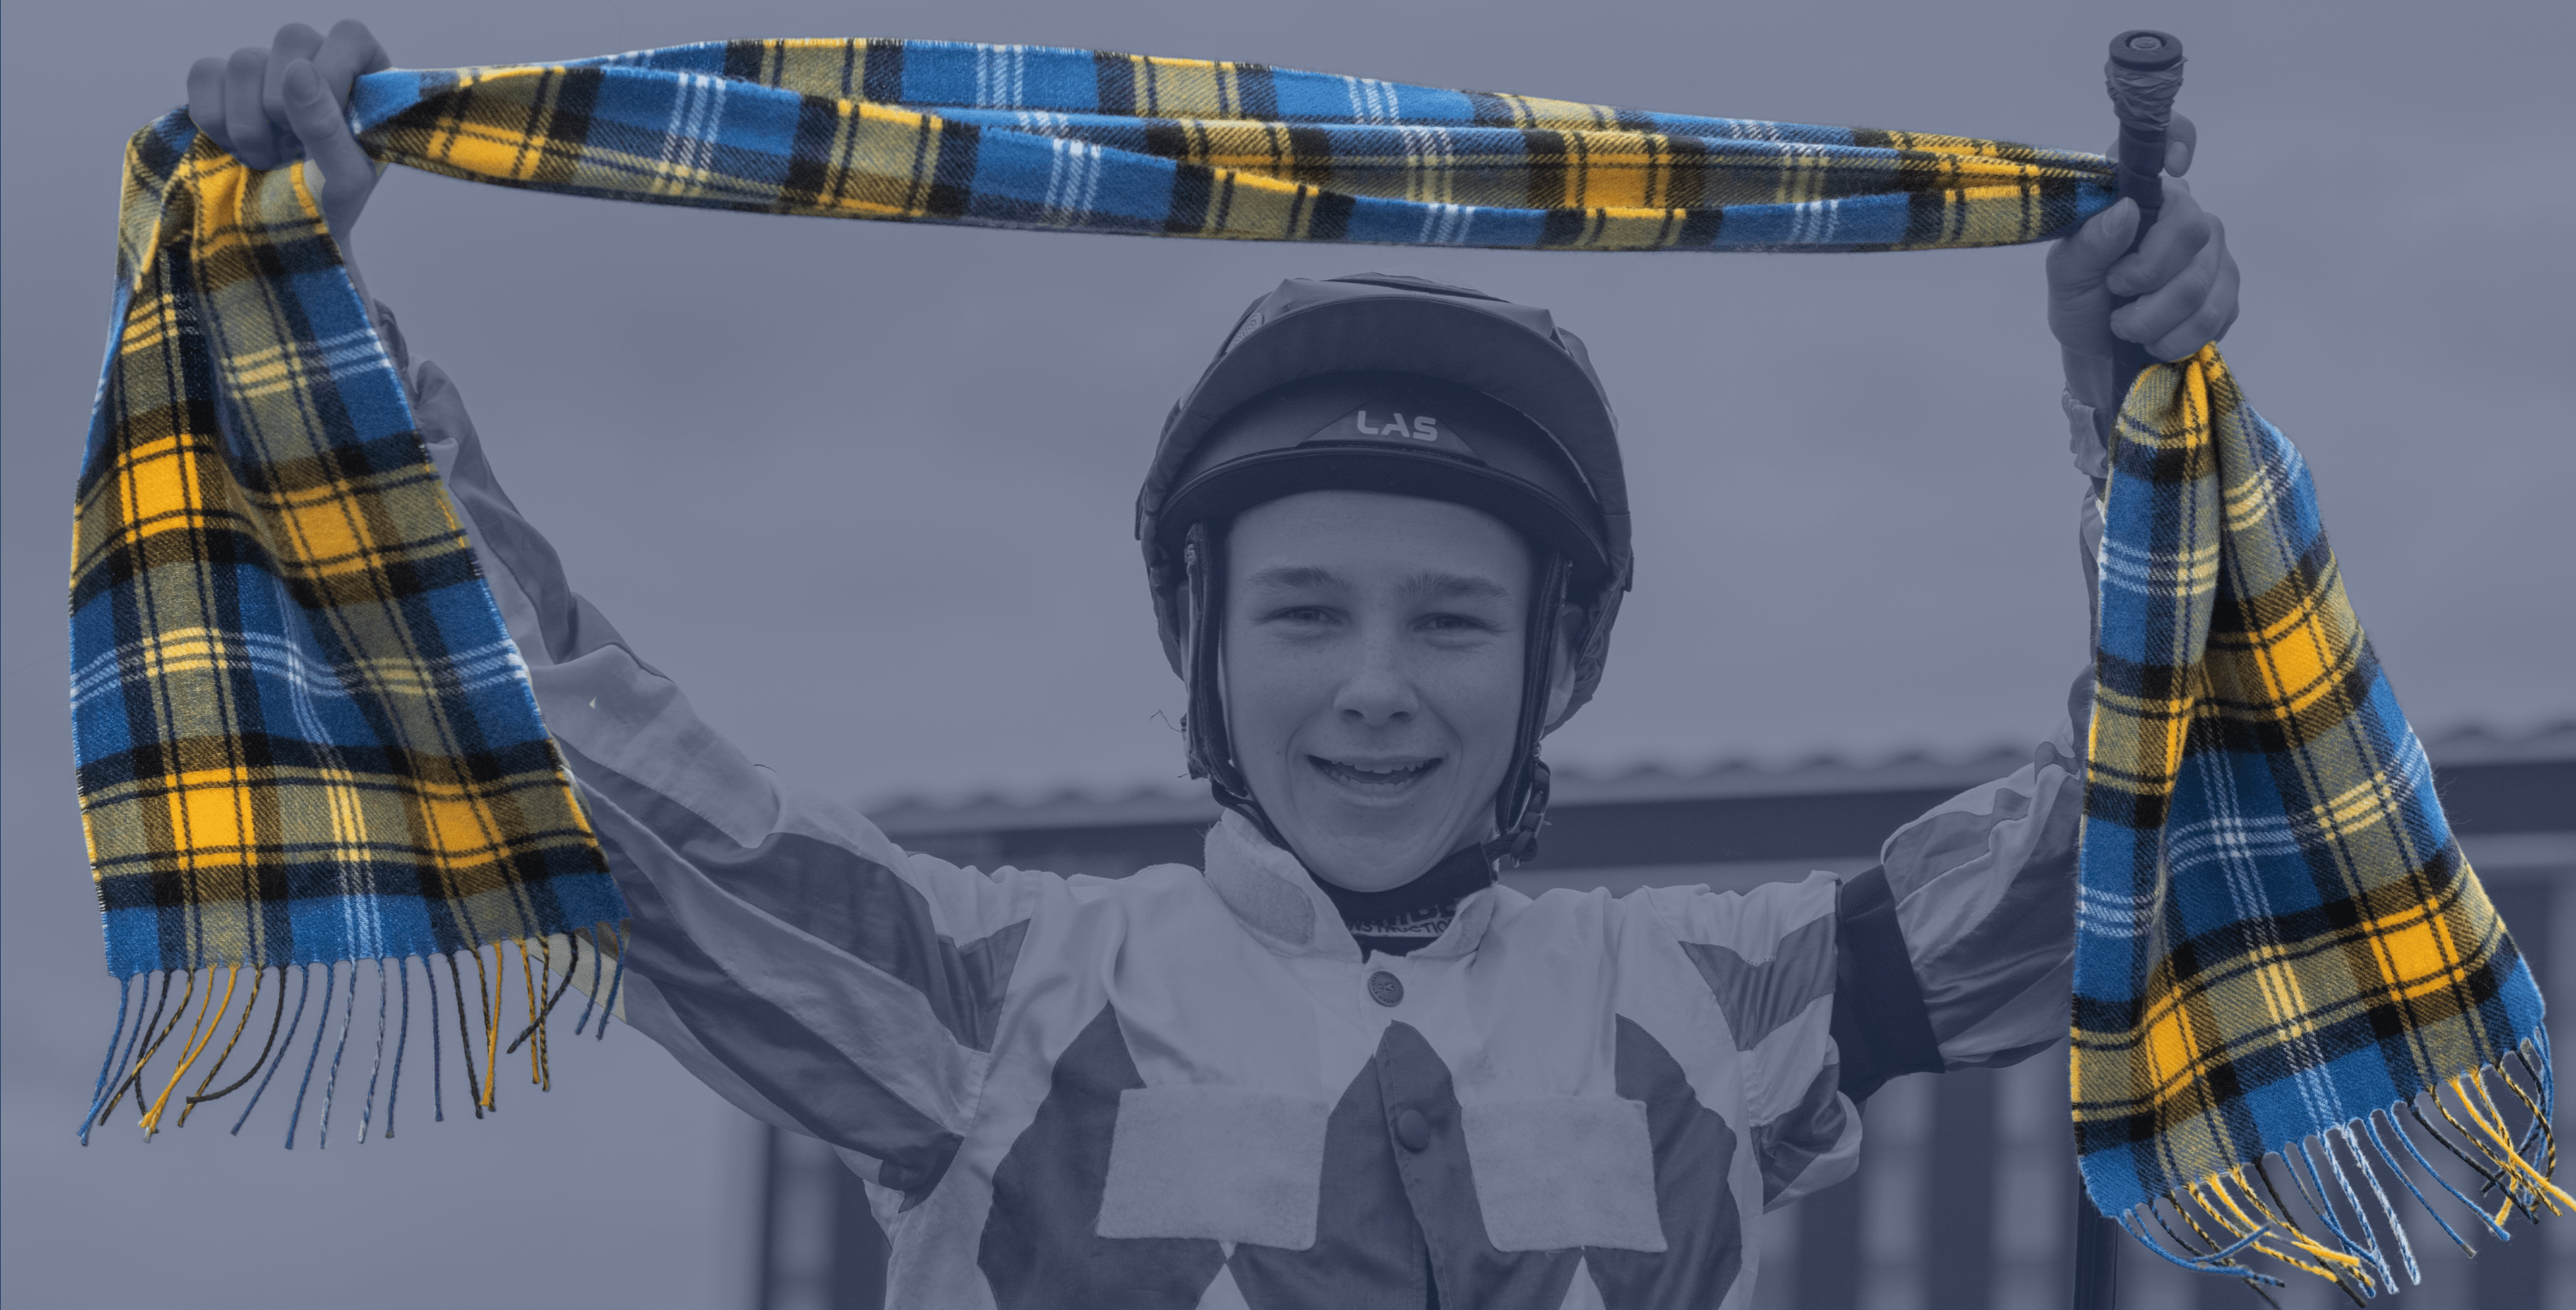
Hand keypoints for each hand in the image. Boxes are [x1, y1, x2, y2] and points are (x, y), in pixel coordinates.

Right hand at [186, 21, 389, 247]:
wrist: (284, 235)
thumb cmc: (329, 206)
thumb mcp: (344, 179)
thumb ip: (328, 127)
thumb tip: (298, 71)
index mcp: (362, 80)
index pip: (349, 36)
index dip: (334, 71)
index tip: (329, 120)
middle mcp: (314, 64)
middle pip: (291, 38)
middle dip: (287, 103)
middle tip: (293, 149)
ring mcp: (265, 72)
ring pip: (245, 61)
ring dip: (251, 124)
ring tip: (267, 159)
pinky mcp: (221, 85)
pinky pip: (204, 74)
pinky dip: (214, 118)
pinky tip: (234, 148)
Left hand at [2046, 114, 2239, 411]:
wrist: (2103, 360)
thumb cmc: (2082, 306)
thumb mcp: (2066, 278)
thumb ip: (2086, 245)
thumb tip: (2126, 210)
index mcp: (2139, 195)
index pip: (2168, 140)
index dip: (2177, 139)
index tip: (2172, 168)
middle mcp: (2183, 213)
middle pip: (2191, 228)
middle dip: (2146, 275)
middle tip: (2116, 292)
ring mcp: (2213, 251)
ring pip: (2199, 281)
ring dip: (2153, 318)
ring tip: (2126, 326)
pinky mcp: (2228, 290)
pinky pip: (2215, 312)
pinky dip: (2176, 337)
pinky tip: (2156, 341)